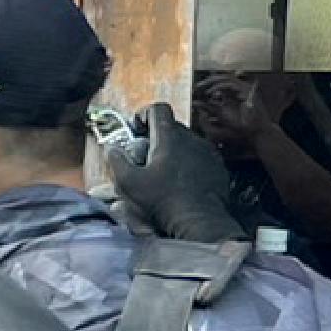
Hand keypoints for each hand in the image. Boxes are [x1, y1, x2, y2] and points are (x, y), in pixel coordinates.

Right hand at [106, 101, 246, 243]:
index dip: (144, 115)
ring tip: (162, 171)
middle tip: (143, 156)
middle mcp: (191, 139)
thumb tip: (112, 148)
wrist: (200, 221)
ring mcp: (208, 153)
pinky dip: (188, 163)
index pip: (158, 109)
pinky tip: (180, 182)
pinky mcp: (218, 167)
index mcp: (169, 137)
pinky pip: (200, 157)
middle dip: (156, 136)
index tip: (136, 130)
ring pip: (186, 142)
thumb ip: (117, 161)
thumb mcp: (129, 183)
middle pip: (172, 126)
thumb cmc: (163, 200)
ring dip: (173, 150)